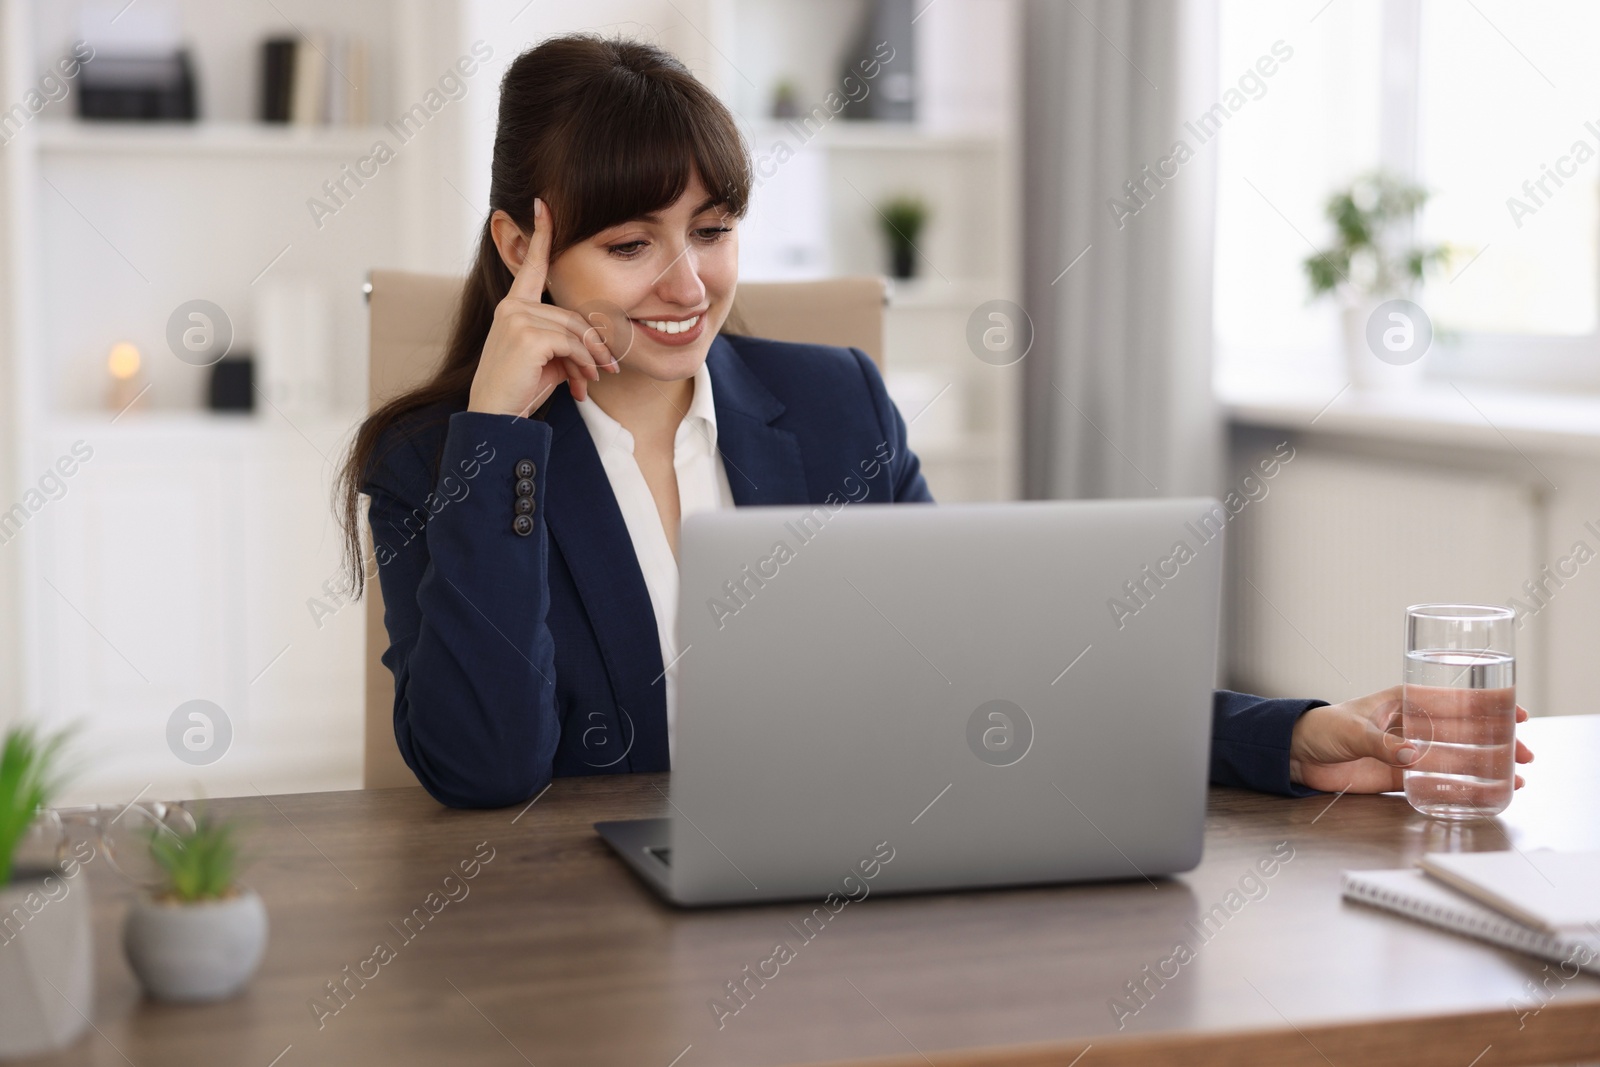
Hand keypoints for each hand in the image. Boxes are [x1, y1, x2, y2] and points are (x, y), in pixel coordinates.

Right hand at [467, 198, 619, 416]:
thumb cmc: (520, 390)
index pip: (531, 265)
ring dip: (593, 357)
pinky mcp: (526, 334)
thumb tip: (601, 351)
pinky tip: (581, 384)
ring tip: (595, 380)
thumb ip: (569, 344)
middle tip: (609, 369)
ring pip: (576, 329)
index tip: (545, 205)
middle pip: (573, 315)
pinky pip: (571, 343)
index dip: (540, 235)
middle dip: (595, 344)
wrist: (496, 418)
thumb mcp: (548, 361)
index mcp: (514, 306)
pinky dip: (583, 363)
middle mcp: (513, 306)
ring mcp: (516, 317)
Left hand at [1288, 685, 1533, 793]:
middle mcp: (1412, 726)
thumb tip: (1413, 755)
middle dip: (1496, 740)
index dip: (1486, 705)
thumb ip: (1383, 744)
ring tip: (1515, 777)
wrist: (1296, 754)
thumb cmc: (1322, 728)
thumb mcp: (1353, 730)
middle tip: (1525, 753)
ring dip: (1484, 767)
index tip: (1516, 712)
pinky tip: (1482, 794)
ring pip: (1456, 759)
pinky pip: (1435, 783)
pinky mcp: (1399, 777)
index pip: (1454, 699)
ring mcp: (1408, 753)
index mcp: (1404, 702)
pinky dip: (1459, 789)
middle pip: (1464, 732)